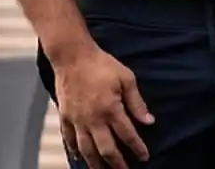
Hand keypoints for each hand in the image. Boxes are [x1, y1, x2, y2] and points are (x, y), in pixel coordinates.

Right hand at [55, 44, 153, 168]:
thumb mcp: (126, 78)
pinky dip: (75, 150)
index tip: (144, 157)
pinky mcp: (65, 117)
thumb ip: (137, 102)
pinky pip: (69, 139)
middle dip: (116, 163)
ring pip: (86, 149)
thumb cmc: (102, 65)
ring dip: (95, 163)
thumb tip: (149, 120)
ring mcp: (77, 120)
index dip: (137, 148)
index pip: (127, 135)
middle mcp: (93, 119)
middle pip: (106, 149)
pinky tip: (80, 157)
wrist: (73, 57)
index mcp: (111, 109)